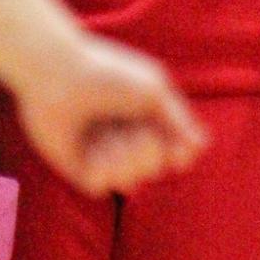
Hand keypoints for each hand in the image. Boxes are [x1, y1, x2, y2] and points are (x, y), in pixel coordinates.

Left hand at [15, 32, 206, 195]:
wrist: (58, 72)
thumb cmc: (107, 74)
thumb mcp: (154, 91)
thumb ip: (178, 120)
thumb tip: (202, 145)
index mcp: (144, 119)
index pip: (174, 152)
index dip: (176, 153)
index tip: (175, 146)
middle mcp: (125, 138)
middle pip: (153, 167)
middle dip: (145, 150)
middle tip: (129, 129)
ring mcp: (101, 154)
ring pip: (129, 181)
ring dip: (122, 158)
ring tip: (105, 135)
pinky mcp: (77, 166)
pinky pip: (101, 186)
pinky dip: (101, 170)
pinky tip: (90, 149)